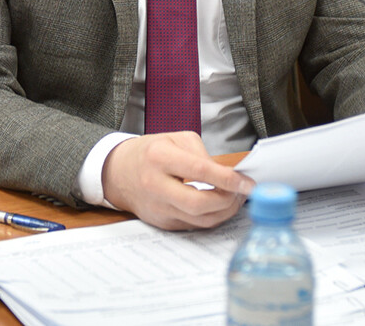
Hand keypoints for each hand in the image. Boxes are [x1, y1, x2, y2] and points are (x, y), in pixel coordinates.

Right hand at [101, 132, 255, 229]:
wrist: (118, 173)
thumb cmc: (150, 152)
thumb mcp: (175, 139)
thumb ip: (202, 154)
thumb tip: (227, 176)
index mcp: (159, 158)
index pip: (200, 171)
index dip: (228, 179)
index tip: (247, 182)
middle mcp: (156, 185)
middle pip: (199, 204)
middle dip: (228, 200)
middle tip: (242, 192)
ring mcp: (157, 208)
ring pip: (199, 220)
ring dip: (224, 212)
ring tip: (235, 198)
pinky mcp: (161, 223)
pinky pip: (193, 226)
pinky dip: (211, 218)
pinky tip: (220, 206)